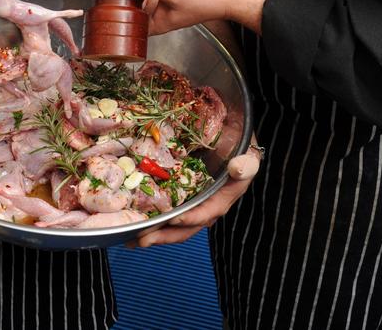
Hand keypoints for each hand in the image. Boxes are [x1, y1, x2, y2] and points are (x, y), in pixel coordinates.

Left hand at [133, 144, 261, 247]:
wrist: (235, 142)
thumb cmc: (241, 149)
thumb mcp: (248, 155)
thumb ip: (246, 164)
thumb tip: (238, 168)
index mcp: (224, 198)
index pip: (208, 212)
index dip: (191, 217)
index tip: (173, 219)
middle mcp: (208, 205)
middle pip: (188, 226)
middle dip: (166, 235)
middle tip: (143, 240)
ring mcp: (195, 203)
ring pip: (176, 223)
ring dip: (157, 232)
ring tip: (134, 239)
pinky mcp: (184, 196)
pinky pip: (170, 210)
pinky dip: (155, 218)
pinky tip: (138, 222)